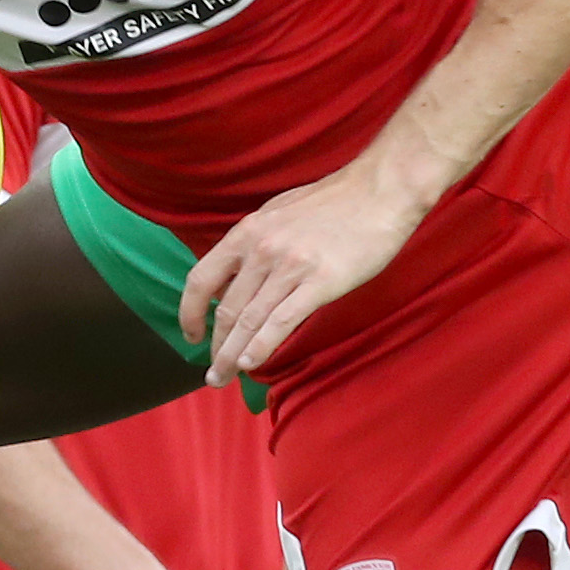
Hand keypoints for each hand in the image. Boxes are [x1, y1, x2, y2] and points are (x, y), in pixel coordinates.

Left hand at [180, 164, 427, 382]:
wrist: (380, 191)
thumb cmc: (335, 201)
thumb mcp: (279, 212)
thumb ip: (255, 243)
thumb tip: (235, 276)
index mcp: (248, 232)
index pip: (201, 278)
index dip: (189, 312)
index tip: (191, 335)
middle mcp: (262, 250)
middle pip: (226, 309)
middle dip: (215, 346)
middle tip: (212, 371)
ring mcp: (290, 267)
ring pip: (249, 321)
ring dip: (231, 356)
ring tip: (223, 378)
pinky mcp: (321, 282)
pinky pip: (281, 321)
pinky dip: (261, 346)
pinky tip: (251, 364)